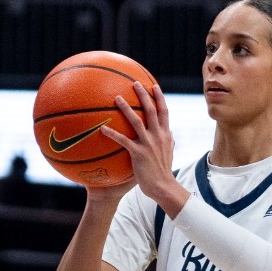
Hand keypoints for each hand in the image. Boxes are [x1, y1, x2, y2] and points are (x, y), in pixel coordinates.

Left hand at [102, 83, 185, 213]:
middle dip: (143, 95)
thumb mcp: (169, 153)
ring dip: (126, 108)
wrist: (163, 186)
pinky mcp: (138, 153)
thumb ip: (168, 141)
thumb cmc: (163, 171)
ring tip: (117, 98)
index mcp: (165, 134)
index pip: (164, 111)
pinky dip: (112, 133)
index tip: (154, 86)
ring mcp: (148, 144)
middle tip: (135, 83)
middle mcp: (158, 136)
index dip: (159, 98)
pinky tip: (102, 128)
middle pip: (151, 110)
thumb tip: (169, 133)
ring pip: (136, 121)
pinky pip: (123, 140)